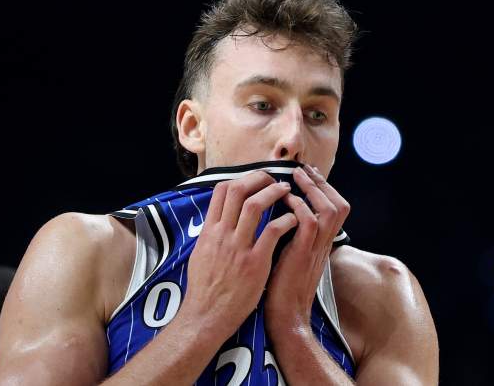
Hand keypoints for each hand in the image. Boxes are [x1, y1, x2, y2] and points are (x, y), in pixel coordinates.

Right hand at [179, 170, 298, 341]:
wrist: (207, 316)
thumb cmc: (204, 289)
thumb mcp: (200, 254)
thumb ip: (211, 235)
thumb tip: (218, 220)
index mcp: (209, 231)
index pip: (220, 191)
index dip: (240, 178)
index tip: (254, 179)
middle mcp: (222, 234)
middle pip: (238, 190)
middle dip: (258, 178)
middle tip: (273, 179)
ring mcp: (238, 247)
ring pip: (255, 205)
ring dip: (274, 192)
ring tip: (286, 191)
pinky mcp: (255, 262)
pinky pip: (272, 231)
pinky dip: (285, 220)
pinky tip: (293, 219)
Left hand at [264, 164, 350, 333]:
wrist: (283, 317)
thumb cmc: (281, 288)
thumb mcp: (292, 257)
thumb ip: (293, 237)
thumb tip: (281, 217)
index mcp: (321, 244)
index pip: (335, 208)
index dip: (323, 189)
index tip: (306, 175)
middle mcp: (323, 244)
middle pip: (340, 205)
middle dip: (321, 183)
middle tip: (303, 170)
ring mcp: (315, 249)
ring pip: (331, 210)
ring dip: (313, 190)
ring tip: (295, 178)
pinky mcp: (303, 255)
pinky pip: (310, 224)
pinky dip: (299, 207)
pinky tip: (286, 200)